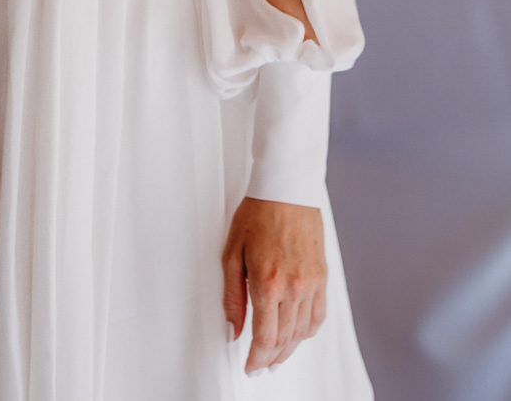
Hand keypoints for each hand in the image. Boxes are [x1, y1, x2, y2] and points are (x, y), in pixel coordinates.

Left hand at [222, 196, 326, 374]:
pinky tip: (297, 335)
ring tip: (275, 356)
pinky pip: (318, 316)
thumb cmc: (256, 214)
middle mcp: (294, 287)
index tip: (249, 366)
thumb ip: (233, 297)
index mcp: (268, 283)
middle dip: (271, 359)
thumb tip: (233, 330)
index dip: (257, 359)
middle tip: (259, 365)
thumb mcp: (232, 253)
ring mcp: (312, 283)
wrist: (286, 188)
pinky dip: (307, 332)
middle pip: (285, 340)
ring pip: (303, 332)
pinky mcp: (322, 276)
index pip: (266, 338)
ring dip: (289, 349)